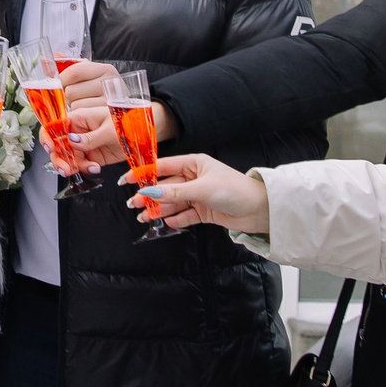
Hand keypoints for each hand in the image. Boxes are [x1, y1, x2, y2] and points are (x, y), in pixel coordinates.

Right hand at [57, 63, 173, 167]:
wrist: (143, 134)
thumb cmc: (128, 123)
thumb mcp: (109, 130)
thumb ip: (90, 138)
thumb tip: (70, 141)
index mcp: (79, 117)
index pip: (56, 126)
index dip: (48, 137)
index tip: (50, 148)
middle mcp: (78, 131)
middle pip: (58, 145)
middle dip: (59, 158)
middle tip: (66, 168)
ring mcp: (83, 144)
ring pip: (67, 157)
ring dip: (73, 166)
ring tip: (88, 168)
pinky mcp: (91, 155)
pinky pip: (80, 164)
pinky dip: (85, 169)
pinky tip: (95, 167)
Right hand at [131, 154, 270, 234]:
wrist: (259, 209)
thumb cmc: (234, 190)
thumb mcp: (202, 189)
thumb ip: (174, 192)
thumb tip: (150, 191)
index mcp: (194, 163)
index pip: (162, 166)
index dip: (144, 173)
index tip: (126, 181)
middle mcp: (194, 177)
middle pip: (166, 186)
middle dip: (149, 196)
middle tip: (133, 205)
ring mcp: (199, 195)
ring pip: (173, 202)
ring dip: (159, 209)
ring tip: (144, 217)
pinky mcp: (204, 211)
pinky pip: (185, 215)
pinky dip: (176, 219)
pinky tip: (167, 223)